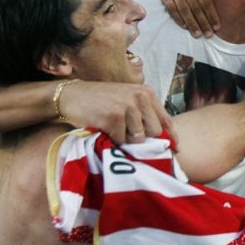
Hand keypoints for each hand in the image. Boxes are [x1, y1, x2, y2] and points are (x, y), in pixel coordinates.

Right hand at [59, 81, 175, 144]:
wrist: (71, 96)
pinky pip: (121, 140)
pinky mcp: (114, 116)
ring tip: (113, 129)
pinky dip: (112, 140)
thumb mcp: (127, 101)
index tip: (174, 152)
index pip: (167, 121)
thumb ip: (144, 116)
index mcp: (147, 93)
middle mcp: (140, 97)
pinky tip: (104, 129)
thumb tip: (164, 143)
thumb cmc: (101, 102)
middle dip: (144, 140)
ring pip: (138, 138)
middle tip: (128, 138)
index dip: (171, 139)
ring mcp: (128, 106)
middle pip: (155, 133)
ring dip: (126, 140)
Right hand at [157, 0, 220, 37]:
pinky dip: (178, 19)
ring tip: (198, 35)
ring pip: (183, 9)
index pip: (205, 0)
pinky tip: (185, 27)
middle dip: (203, 22)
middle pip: (195, 7)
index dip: (211, 15)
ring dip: (191, 24)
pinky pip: (171, 8)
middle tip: (208, 35)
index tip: (217, 27)